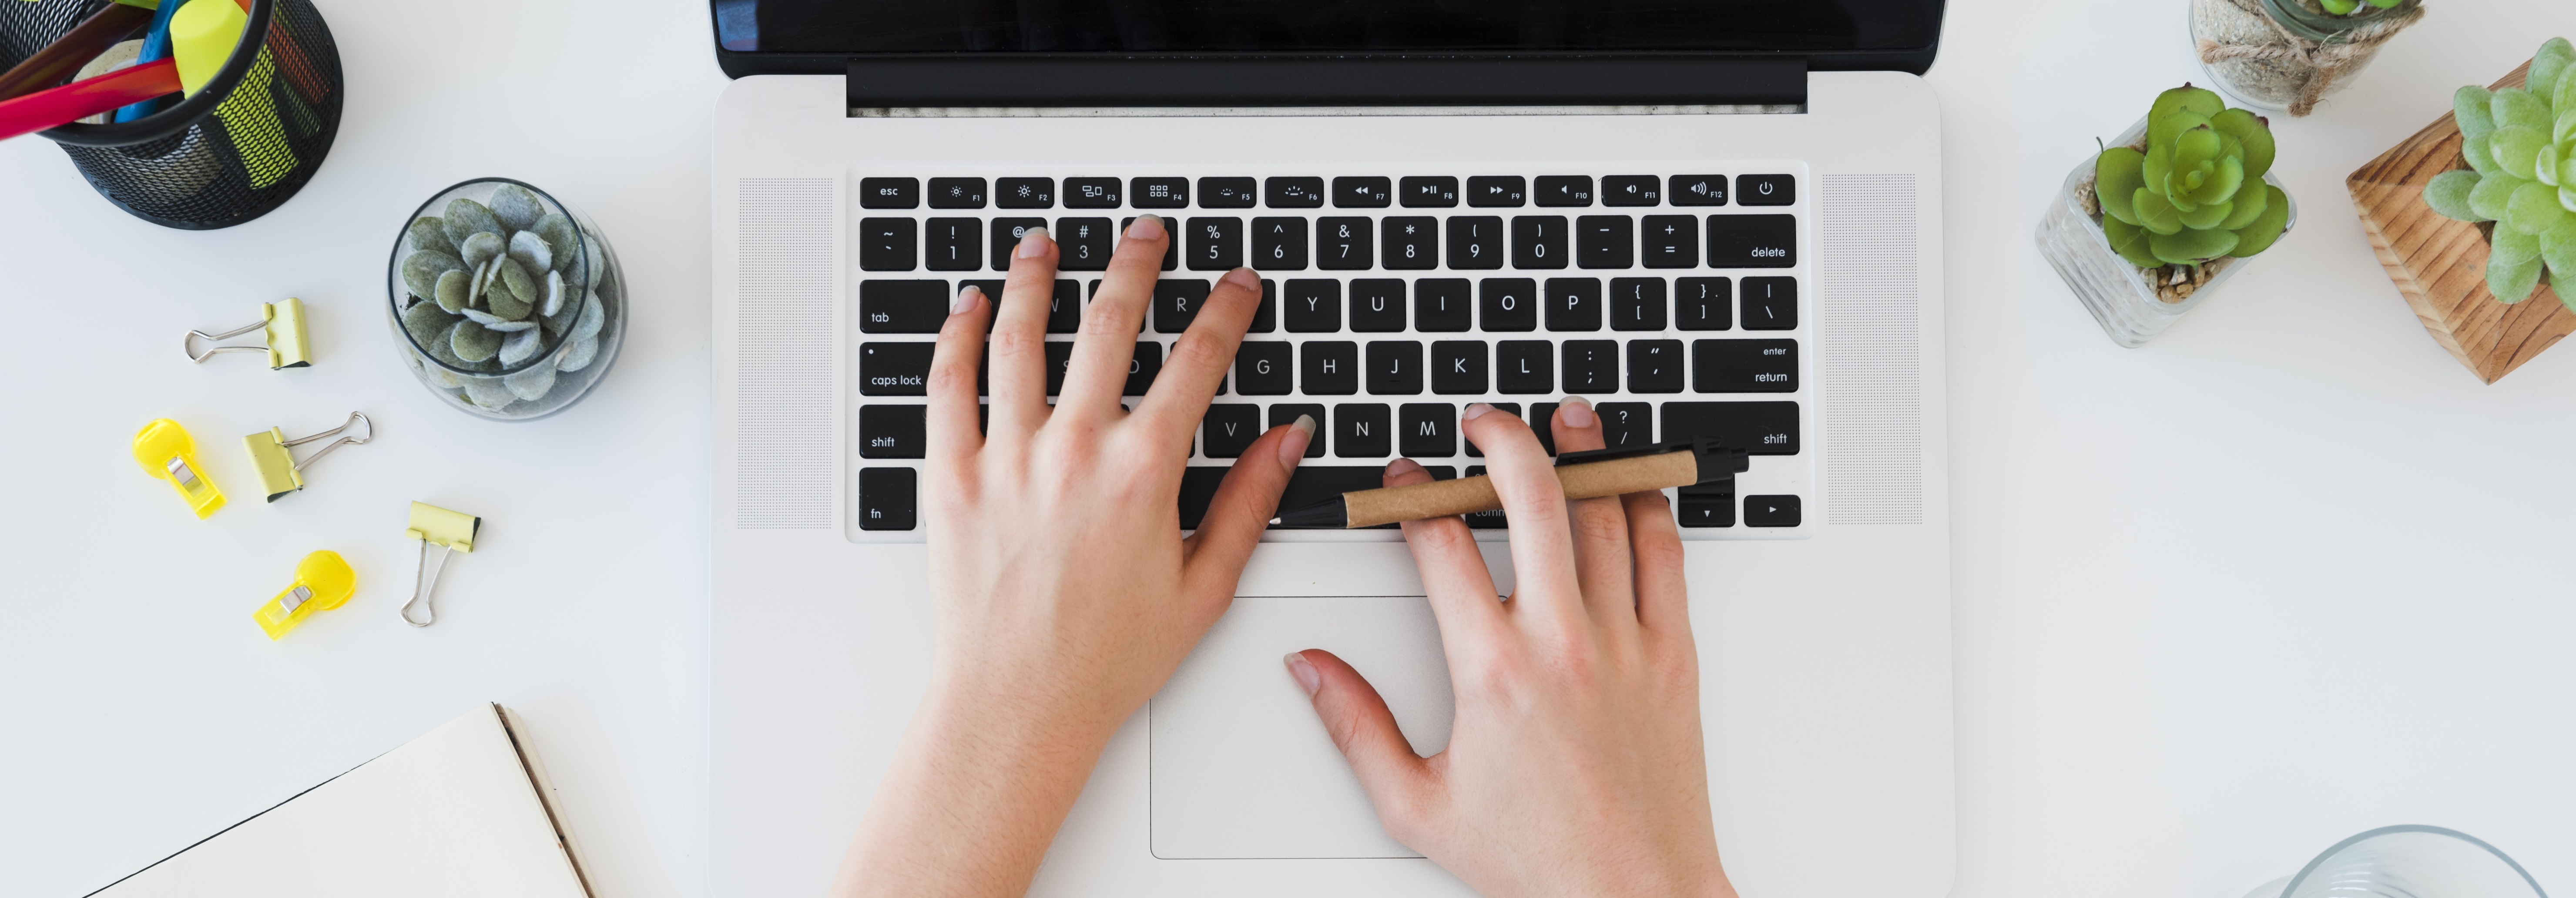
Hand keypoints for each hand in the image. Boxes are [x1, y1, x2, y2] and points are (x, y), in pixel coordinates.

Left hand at [835, 217, 1309, 897]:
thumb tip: (1286, 439)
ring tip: (1043, 245)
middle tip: (1144, 236)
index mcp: (1142, 472)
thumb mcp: (1205, 585)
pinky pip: (948, 387)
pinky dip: (955, 337)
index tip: (1236, 285)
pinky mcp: (950, 476)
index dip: (1224, 311)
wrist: (1017, 706)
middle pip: (1108, 326)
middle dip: (1134, 268)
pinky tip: (966, 306)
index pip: (1197, 361)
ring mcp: (1006, 457)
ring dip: (1034, 280)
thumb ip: (1248, 502)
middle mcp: (1074, 450)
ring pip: (1018, 339)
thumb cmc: (1107, 659)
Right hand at [1286, 398, 1735, 897]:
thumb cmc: (1537, 859)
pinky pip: (1666, 556)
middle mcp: (1562, 642)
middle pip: (1533, 498)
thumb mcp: (1416, 804)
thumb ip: (1355, 726)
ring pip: (1607, 513)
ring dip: (1586, 454)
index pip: (1441, 545)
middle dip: (1502, 441)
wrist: (1634, 896)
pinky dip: (1649, 509)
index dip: (1413, 497)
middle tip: (1484, 422)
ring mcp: (1626, 642)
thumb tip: (1310, 669)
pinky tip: (1633, 487)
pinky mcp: (1674, 656)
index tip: (1403, 480)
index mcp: (1491, 669)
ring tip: (1569, 418)